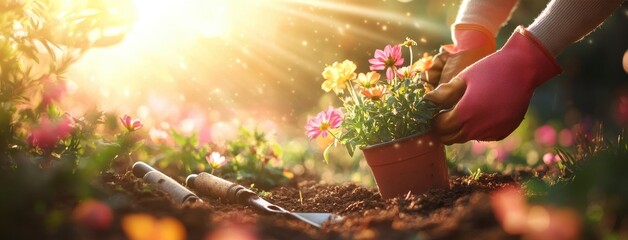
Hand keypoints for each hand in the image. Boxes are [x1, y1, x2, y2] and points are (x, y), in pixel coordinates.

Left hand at [425, 26, 561, 143]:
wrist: (522, 68)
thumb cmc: (489, 69)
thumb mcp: (463, 78)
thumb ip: (444, 93)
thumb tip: (427, 101)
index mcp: (466, 112)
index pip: (441, 127)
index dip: (435, 121)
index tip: (435, 113)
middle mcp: (479, 127)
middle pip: (452, 138)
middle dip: (444, 130)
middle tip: (443, 118)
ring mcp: (493, 131)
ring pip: (468, 138)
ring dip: (461, 129)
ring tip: (461, 113)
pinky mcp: (504, 131)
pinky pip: (484, 136)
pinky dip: (477, 130)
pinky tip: (479, 115)